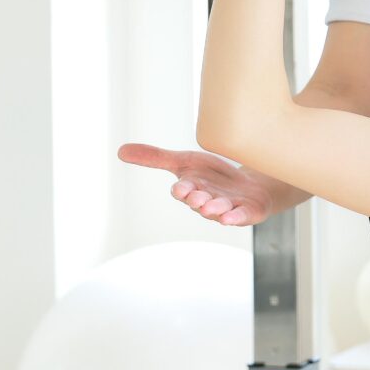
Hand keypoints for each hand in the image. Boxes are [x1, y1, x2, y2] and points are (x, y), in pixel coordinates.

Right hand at [117, 142, 274, 226]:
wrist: (250, 185)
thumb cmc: (213, 175)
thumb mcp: (186, 162)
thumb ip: (156, 158)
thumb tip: (120, 151)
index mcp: (192, 189)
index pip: (184, 190)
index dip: (183, 190)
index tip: (181, 188)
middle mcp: (207, 201)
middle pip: (200, 202)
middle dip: (197, 200)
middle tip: (197, 198)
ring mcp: (226, 208)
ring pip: (219, 210)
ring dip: (216, 209)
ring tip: (214, 206)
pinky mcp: (245, 212)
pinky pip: (240, 217)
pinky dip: (235, 218)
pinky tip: (232, 218)